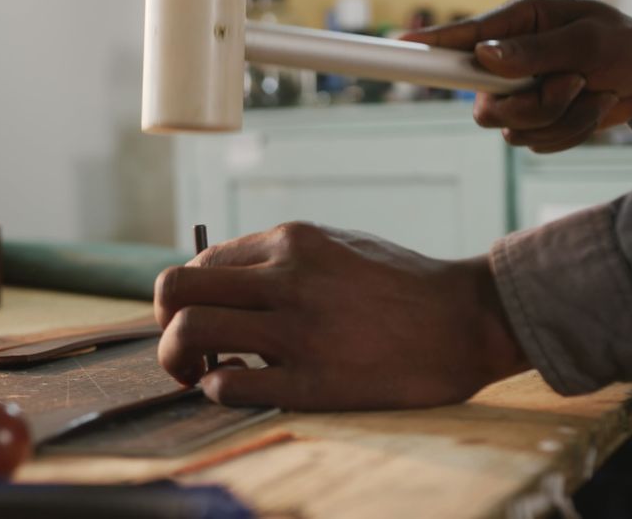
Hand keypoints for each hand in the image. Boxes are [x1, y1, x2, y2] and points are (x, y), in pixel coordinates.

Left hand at [154, 222, 529, 410]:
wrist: (468, 320)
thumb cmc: (401, 285)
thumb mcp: (336, 245)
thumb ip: (281, 258)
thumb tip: (224, 280)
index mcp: (289, 241)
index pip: (199, 262)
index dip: (186, 296)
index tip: (199, 317)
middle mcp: (285, 278)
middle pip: (174, 290)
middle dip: (163, 321)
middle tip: (182, 346)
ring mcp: (298, 330)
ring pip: (190, 335)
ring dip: (177, 360)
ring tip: (196, 374)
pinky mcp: (313, 382)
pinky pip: (231, 387)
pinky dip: (217, 391)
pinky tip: (236, 389)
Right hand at [402, 0, 631, 152]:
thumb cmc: (622, 43)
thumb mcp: (586, 40)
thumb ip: (533, 51)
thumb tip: (484, 58)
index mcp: (516, 23)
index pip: (462, 37)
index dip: (428, 45)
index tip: (397, 44)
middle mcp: (507, 59)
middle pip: (484, 104)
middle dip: (532, 105)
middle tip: (573, 83)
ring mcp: (517, 93)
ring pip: (511, 129)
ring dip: (560, 118)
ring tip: (592, 91)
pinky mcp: (533, 120)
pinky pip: (535, 143)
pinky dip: (570, 132)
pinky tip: (591, 107)